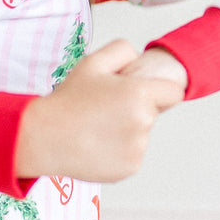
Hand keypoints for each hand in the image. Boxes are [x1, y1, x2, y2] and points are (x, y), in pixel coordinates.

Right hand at [16, 40, 182, 181]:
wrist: (45, 137)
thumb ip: (122, 50)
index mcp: (139, 95)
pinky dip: (118, 152)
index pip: (174, 93)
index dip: (160, 90)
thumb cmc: (67, 101)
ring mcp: (137, 149)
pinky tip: (96, 145)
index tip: (144, 93)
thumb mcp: (92, 63)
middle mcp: (143, 123)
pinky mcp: (129, 168)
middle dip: (136, 110)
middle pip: (153, 114)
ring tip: (96, 129)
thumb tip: (140, 58)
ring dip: (126, 132)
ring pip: (141, 136)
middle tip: (105, 110)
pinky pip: (132, 156)